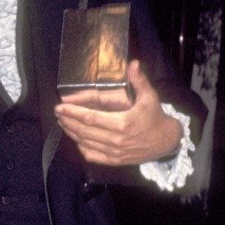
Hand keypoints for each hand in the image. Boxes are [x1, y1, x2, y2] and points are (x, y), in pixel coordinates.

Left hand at [54, 60, 182, 165]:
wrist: (166, 142)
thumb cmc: (155, 117)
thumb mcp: (149, 97)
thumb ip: (139, 80)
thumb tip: (133, 63)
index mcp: (122, 123)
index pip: (90, 118)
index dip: (73, 112)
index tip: (60, 107)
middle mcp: (116, 139)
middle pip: (84, 131)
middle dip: (68, 121)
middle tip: (58, 113)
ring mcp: (114, 152)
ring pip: (85, 143)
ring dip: (72, 133)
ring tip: (63, 123)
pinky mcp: (115, 161)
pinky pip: (92, 156)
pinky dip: (81, 147)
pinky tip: (76, 138)